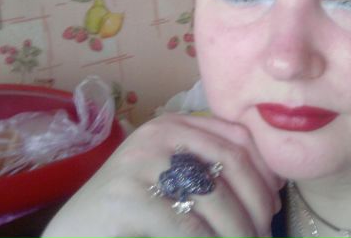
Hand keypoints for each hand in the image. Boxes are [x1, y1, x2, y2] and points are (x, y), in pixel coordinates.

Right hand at [42, 113, 282, 237]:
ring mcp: (142, 162)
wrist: (75, 233)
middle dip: (259, 204)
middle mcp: (160, 134)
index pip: (238, 137)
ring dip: (241, 231)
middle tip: (265, 235)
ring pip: (216, 197)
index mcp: (174, 124)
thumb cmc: (130, 209)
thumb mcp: (173, 178)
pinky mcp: (129, 197)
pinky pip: (189, 227)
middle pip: (233, 162)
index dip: (265, 171)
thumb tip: (273, 187)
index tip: (275, 205)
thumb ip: (212, 170)